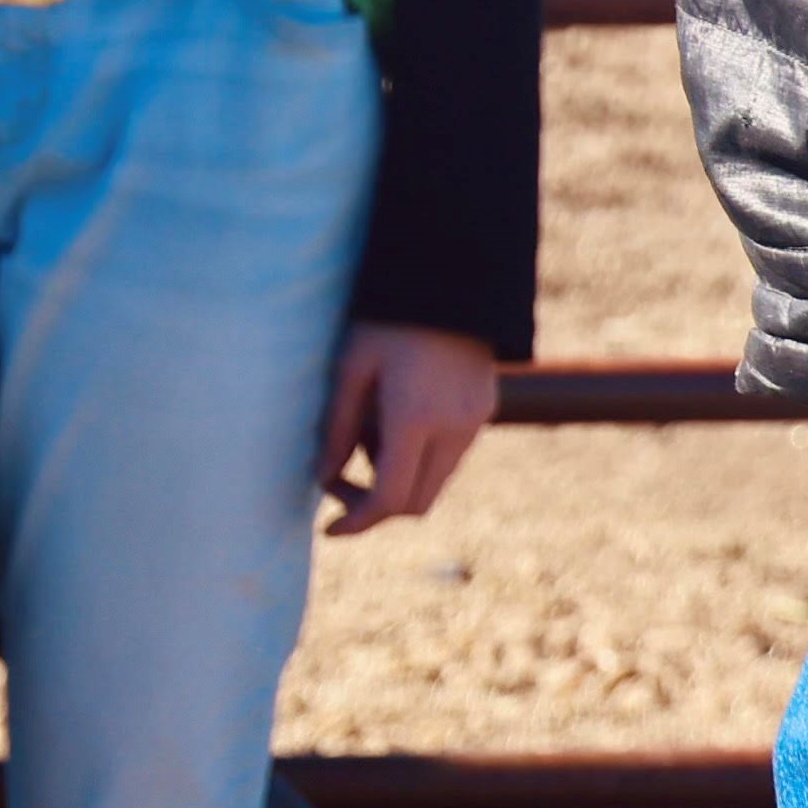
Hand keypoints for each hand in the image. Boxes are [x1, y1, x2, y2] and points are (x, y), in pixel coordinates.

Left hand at [324, 321, 496, 535]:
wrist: (448, 278)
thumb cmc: (386, 317)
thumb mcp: (350, 367)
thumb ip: (336, 428)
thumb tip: (323, 478)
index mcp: (416, 418)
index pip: (389, 498)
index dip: (357, 522)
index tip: (329, 530)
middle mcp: (453, 428)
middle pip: (416, 502)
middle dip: (375, 504)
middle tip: (338, 479)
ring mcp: (475, 421)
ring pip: (434, 482)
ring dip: (397, 477)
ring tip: (368, 425)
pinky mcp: (484, 411)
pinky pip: (449, 456)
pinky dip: (418, 457)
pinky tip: (394, 415)